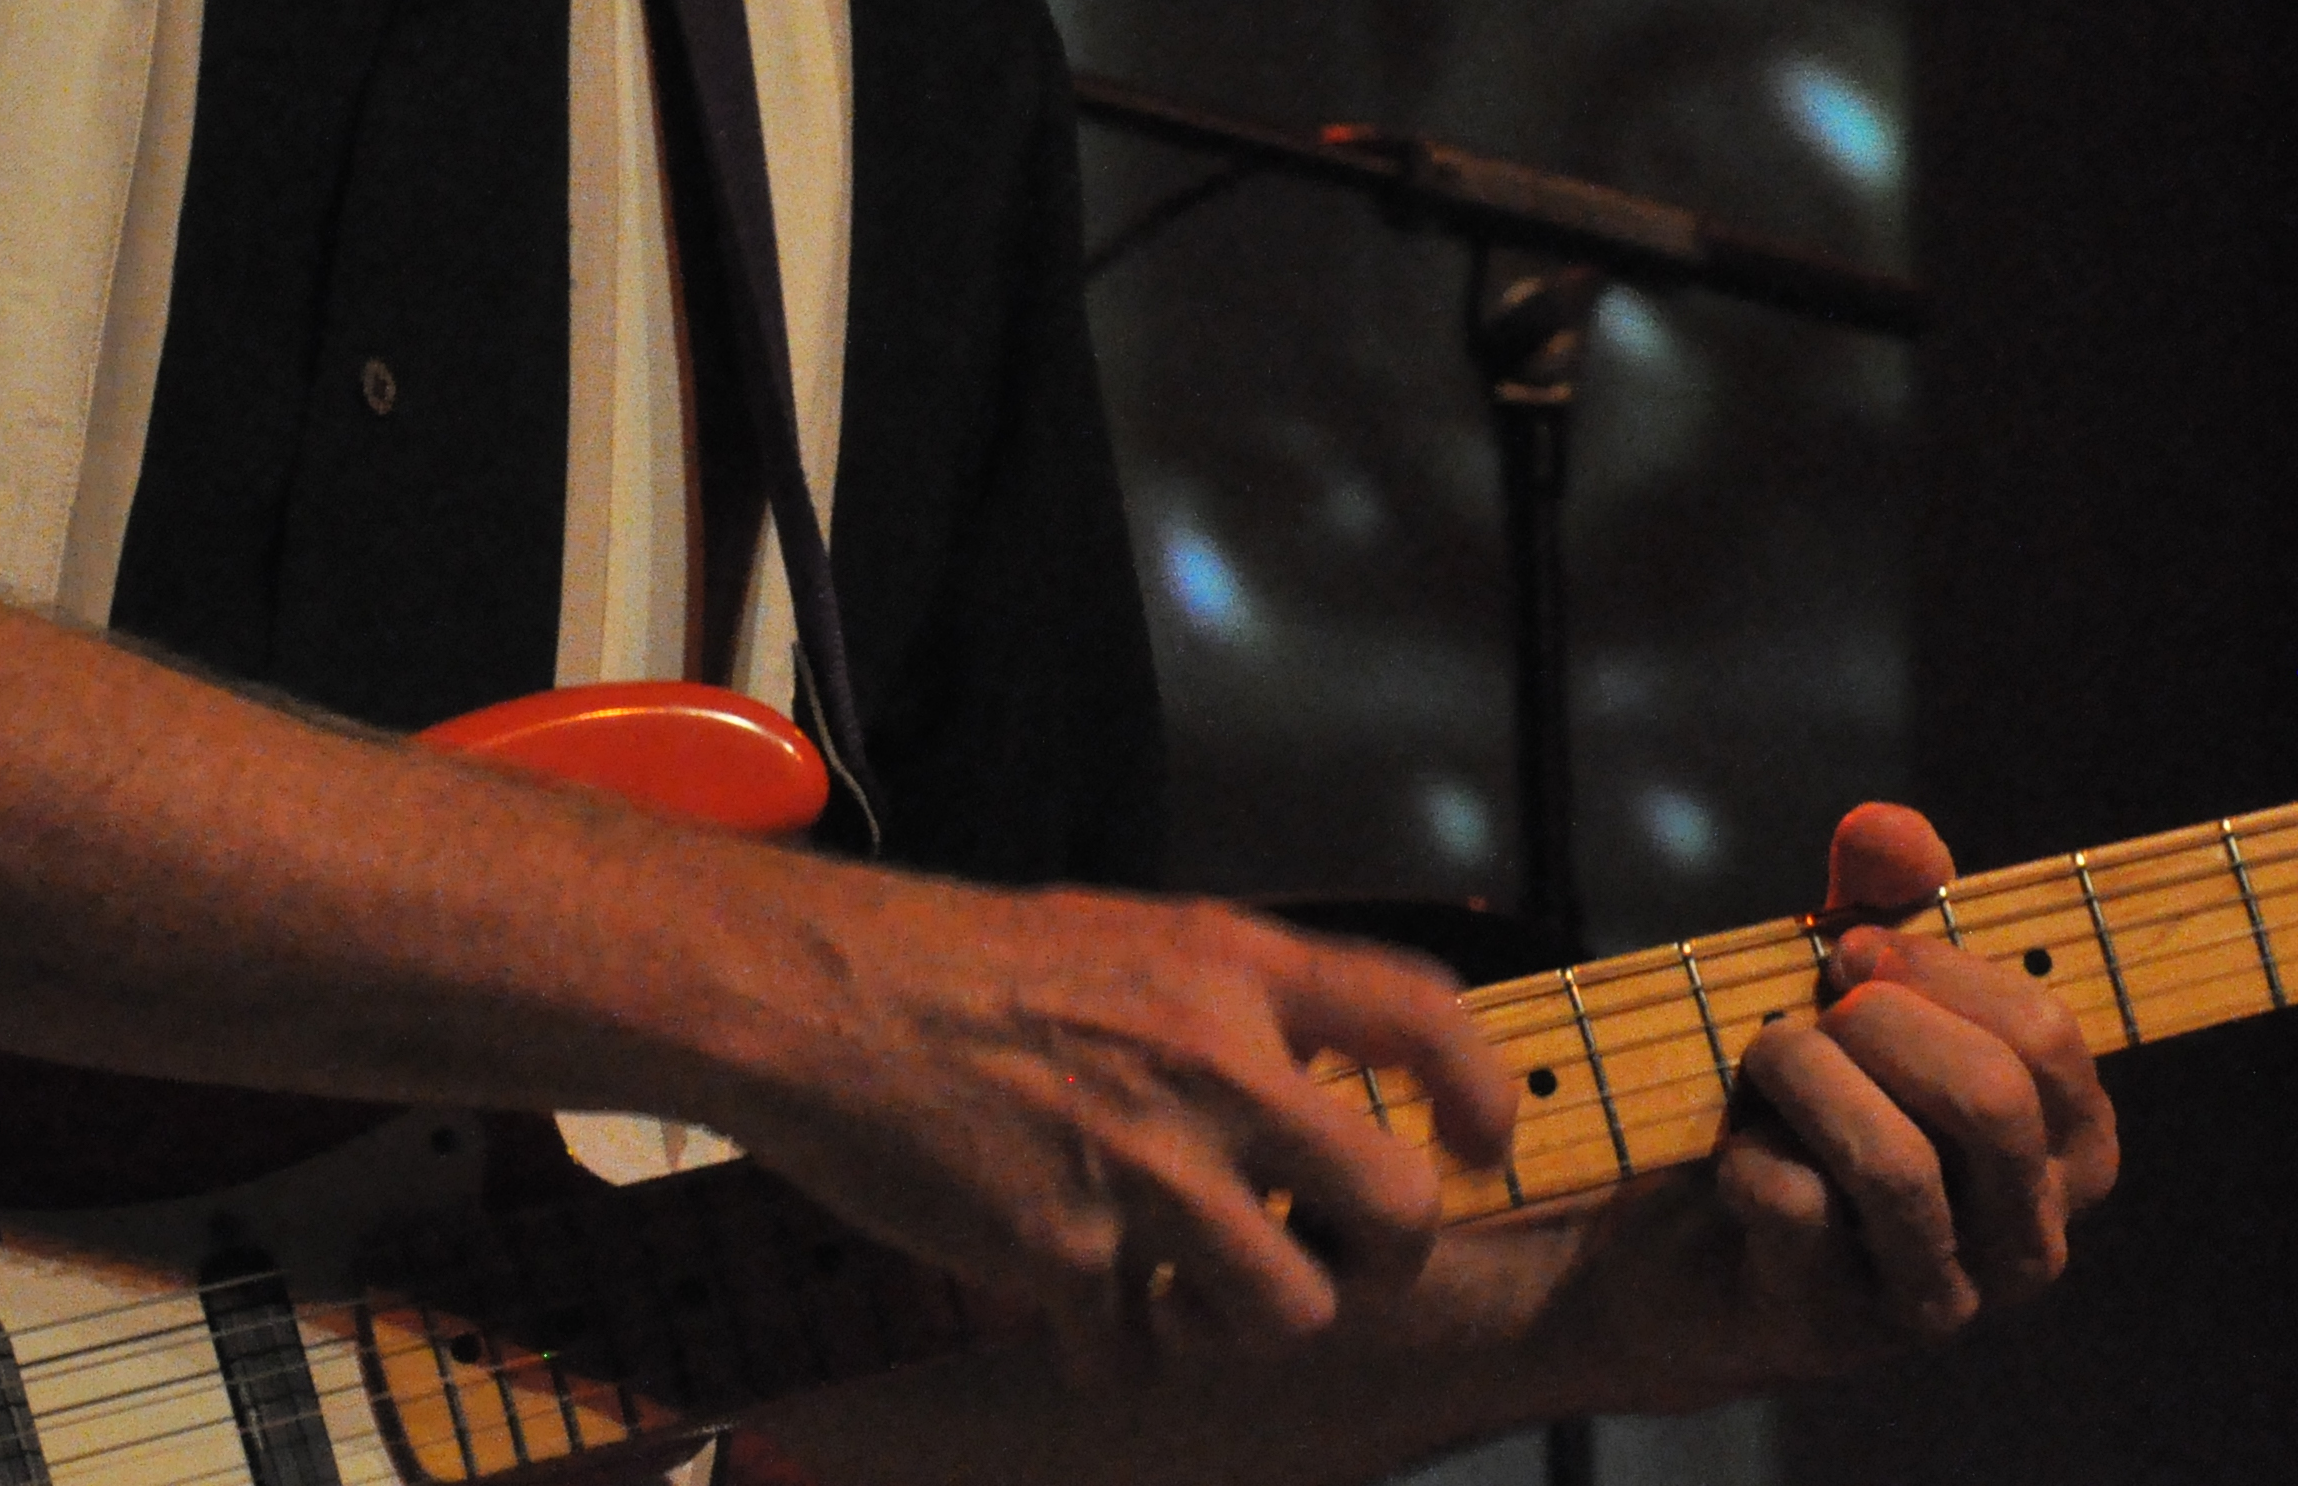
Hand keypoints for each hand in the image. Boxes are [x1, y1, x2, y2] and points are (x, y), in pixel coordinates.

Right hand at [709, 871, 1522, 1387]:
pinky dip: (1105, 1356)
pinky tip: (1065, 1311)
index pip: (1423, 1019)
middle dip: (1378, 1260)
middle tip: (1324, 1255)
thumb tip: (1304, 1070)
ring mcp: (1146, 1170)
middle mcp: (1216, 1067)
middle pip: (1397, 1212)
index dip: (1479, 1093)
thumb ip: (1226, 1000)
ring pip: (1287, 1313)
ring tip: (1181, 1295)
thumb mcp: (1125, 934)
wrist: (818, 997)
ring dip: (1241, 1324)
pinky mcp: (1063, 1254)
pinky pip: (1132, 1362)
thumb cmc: (957, 959)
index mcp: (1235, 969)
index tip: (1478, 1146)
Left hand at [1524, 803, 2118, 1410]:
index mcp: (2068, 1150)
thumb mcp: (1854, 990)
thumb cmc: (1807, 1102)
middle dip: (1879, 1023)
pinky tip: (1737, 1152)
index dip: (1940, 968)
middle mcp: (2029, 1241)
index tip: (1853, 948)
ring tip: (1765, 1058)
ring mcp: (1938, 1300)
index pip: (2050, 1037)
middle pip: (1991, 1103)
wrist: (1688, 1239)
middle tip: (1812, 1004)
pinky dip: (1748, 1154)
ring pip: (1895, 1166)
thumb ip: (1885, 899)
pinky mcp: (1834, 1331)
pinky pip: (1797, 1212)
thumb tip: (1889, 830)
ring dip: (1804, 1075)